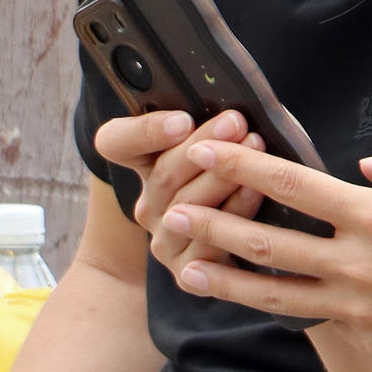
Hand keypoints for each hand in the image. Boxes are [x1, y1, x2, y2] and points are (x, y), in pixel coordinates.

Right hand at [96, 108, 265, 261]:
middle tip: (236, 122)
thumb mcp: (216, 140)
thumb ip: (211, 120)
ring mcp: (166, 240)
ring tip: (254, 146)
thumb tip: (234, 98)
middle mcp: (147, 204)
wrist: (232, 245)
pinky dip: (235, 212)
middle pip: (163, 173)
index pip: (116, 142)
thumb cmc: (234, 170)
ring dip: (222, 176)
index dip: (144, 131)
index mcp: (141, 163)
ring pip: (186, 207)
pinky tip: (255, 190)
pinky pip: (207, 244)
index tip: (182, 119)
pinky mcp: (187, 273)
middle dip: (204, 145)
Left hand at [161, 143, 371, 371]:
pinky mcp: (368, 339)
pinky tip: (258, 298)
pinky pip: (318, 316)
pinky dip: (286, 305)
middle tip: (169, 214)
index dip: (246, 166)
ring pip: (277, 295)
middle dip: (214, 226)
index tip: (210, 150)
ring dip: (226, 281)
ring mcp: (359, 308)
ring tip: (185, 270)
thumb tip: (365, 168)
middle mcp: (359, 265)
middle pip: (269, 245)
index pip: (296, 187)